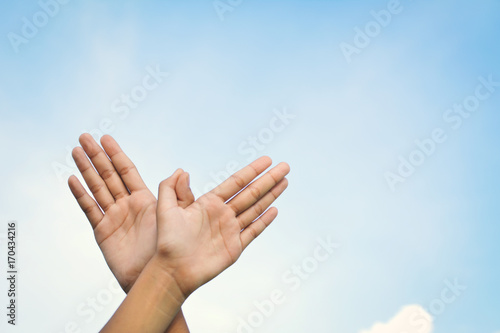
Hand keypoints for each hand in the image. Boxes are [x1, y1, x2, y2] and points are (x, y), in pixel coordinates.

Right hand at [68, 134, 194, 291]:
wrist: (157, 277)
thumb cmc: (170, 249)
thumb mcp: (178, 218)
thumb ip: (180, 195)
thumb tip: (182, 170)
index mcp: (145, 199)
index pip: (127, 171)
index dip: (116, 154)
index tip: (106, 138)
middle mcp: (127, 204)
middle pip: (108, 175)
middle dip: (96, 156)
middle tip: (84, 136)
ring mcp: (114, 216)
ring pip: (97, 187)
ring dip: (86, 169)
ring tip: (75, 150)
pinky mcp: (103, 231)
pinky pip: (90, 209)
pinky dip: (81, 194)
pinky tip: (72, 179)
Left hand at [154, 157, 289, 297]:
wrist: (173, 271)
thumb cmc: (167, 241)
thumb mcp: (164, 209)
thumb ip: (170, 188)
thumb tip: (181, 170)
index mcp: (209, 203)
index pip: (236, 182)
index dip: (252, 170)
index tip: (267, 160)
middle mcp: (222, 214)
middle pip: (251, 192)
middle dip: (268, 179)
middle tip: (285, 166)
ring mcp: (230, 230)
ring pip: (255, 208)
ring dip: (271, 195)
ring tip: (285, 182)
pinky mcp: (235, 247)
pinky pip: (253, 231)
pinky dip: (264, 221)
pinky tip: (274, 210)